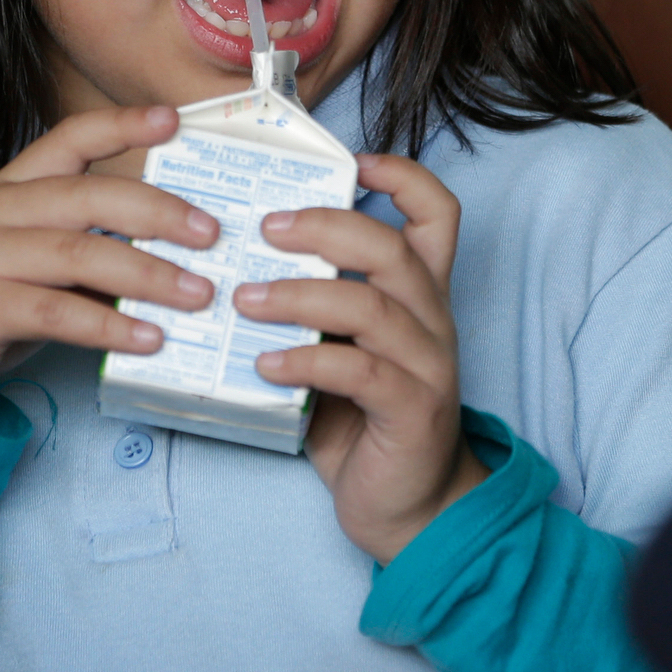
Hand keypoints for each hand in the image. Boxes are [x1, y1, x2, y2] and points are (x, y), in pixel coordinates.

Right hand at [0, 106, 219, 417]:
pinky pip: (58, 311)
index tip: (173, 120)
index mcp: (7, 192)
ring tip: (198, 295)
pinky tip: (149, 339)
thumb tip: (165, 258)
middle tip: (211, 234)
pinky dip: (110, 325)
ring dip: (148, 275)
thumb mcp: (28, 269)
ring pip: (80, 252)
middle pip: (87, 195)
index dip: (120, 126)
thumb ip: (80, 253)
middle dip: (158, 212)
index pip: (67, 141)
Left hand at [235, 154, 486, 563]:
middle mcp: (432, 322)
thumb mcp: (338, 350)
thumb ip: (312, 309)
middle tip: (264, 229)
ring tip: (244, 299)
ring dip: (300, 294)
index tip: (351, 162)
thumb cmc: (362, 422)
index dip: (402, 176)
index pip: (438, 214)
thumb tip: (233, 265)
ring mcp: (428, 366)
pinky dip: (307, 360)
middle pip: (393, 248)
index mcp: (419, 296)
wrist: (410, 509)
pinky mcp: (413, 412)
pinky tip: (264, 364)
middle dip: (324, 227)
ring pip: (372, 306)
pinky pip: (360, 372)